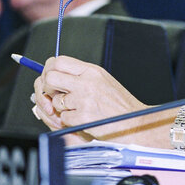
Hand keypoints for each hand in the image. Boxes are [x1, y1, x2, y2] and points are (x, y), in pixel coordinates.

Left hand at [33, 56, 148, 141]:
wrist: (135, 123)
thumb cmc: (120, 105)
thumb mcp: (103, 81)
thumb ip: (81, 76)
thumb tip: (57, 74)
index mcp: (92, 71)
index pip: (59, 61)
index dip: (50, 70)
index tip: (52, 79)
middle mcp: (87, 82)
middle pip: (51, 77)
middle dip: (49, 88)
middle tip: (56, 95)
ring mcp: (84, 100)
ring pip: (56, 101)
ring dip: (63, 108)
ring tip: (78, 110)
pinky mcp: (83, 117)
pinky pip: (64, 118)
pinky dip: (70, 122)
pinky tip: (84, 120)